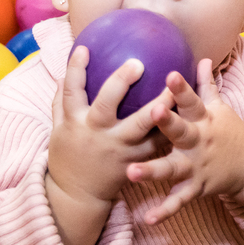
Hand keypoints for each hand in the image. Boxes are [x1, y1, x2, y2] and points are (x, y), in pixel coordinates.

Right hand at [47, 46, 170, 207]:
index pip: (71, 92)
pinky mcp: (135, 162)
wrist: (78, 196)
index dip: (76, 70)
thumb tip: (63, 75)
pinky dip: (169, 130)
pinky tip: (185, 113)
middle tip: (137, 62)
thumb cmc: (68, 157)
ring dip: (159, 108)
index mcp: (75, 122)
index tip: (84, 48)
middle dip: (120, 82)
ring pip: (140, 126)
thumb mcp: (58, 130)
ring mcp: (117, 148)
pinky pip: (156, 144)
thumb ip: (60, 103)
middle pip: (107, 104)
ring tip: (174, 89)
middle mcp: (97, 133)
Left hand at [127, 59, 243, 224]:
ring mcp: (197, 166)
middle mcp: (199, 142)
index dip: (181, 88)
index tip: (170, 75)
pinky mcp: (196, 188)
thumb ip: (207, 85)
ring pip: (172, 168)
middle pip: (182, 131)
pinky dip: (164, 210)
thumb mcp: (220, 108)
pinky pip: (178, 200)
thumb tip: (202, 57)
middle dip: (168, 122)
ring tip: (132, 172)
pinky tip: (147, 219)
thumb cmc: (227, 131)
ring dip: (152, 171)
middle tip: (153, 112)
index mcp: (203, 119)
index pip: (192, 100)